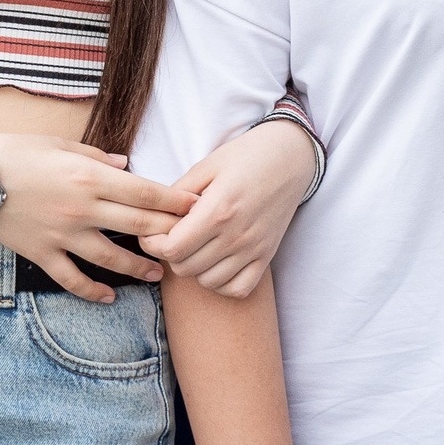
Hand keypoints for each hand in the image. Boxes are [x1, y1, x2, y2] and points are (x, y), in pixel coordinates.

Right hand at [0, 134, 195, 303]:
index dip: (174, 201)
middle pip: (137, 225)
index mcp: (90, 177)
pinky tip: (109, 297)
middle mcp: (82, 209)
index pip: (145, 192)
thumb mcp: (61, 145)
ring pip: (111, 258)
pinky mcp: (42, 254)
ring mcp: (63, 235)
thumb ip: (98, 157)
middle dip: (168, 233)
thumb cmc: (16, 151)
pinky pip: (72, 278)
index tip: (196, 206)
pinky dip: (92, 291)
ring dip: (139, 267)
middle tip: (190, 241)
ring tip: (158, 274)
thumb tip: (127, 167)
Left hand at [140, 119, 317, 297]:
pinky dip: (222, 283)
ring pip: (208, 282)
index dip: (154, 243)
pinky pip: (237, 289)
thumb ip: (178, 192)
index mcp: (218, 210)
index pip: (172, 249)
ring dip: (194, 268)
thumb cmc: (246, 156)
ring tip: (196, 246)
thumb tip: (156, 214)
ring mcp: (254, 249)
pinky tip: (216, 262)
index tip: (153, 232)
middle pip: (185, 268)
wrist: (290, 158)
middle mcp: (236, 235)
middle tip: (174, 236)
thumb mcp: (207, 165)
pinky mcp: (266, 256)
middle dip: (171, 254)